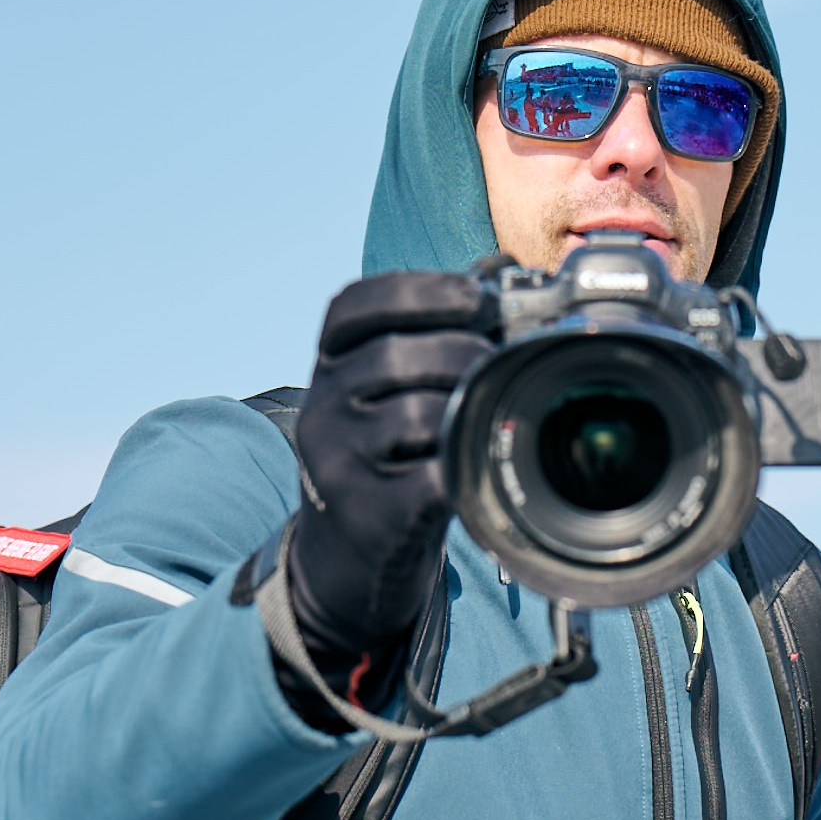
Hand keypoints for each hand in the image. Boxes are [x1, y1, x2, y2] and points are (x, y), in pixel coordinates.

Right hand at [283, 271, 494, 683]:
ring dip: (467, 409)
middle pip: (393, 356)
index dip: (418, 289)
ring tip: (486, 414)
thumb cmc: (389, 452)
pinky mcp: (371, 514)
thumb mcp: (393, 385)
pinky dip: (466, 465)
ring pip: (416, 416)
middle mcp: (322, 409)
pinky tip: (476, 462)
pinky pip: (434, 477)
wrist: (351, 552)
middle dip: (460, 350)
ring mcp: (339, 464)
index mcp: (328, 365)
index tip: (475, 293)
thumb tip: (498, 267)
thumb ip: (436, 326)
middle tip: (495, 360)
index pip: (354, 307)